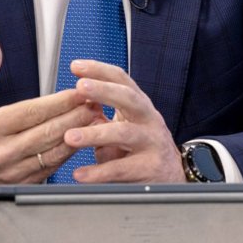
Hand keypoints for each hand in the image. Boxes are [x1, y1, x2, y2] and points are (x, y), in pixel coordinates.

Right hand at [0, 34, 96, 205]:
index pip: (32, 112)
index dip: (59, 102)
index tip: (79, 91)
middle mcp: (1, 151)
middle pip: (48, 133)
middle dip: (76, 117)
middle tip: (96, 103)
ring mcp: (11, 171)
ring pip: (52, 154)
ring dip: (77, 136)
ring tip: (95, 121)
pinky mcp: (18, 184)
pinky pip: (49, 170)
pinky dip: (66, 156)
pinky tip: (79, 142)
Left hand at [62, 59, 185, 183]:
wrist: (172, 176)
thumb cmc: (142, 148)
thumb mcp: (123, 127)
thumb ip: (100, 117)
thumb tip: (75, 109)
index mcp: (139, 105)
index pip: (121, 80)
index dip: (99, 71)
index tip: (76, 66)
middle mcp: (148, 119)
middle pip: (128, 98)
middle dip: (103, 90)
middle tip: (79, 88)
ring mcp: (152, 142)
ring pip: (125, 134)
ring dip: (95, 134)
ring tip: (70, 137)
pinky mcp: (150, 168)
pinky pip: (122, 169)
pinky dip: (99, 172)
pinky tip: (81, 173)